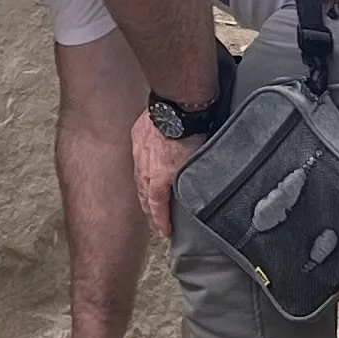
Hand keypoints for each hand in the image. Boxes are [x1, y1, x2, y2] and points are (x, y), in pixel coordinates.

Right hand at [129, 111, 198, 240]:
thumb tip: (200, 190)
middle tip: (153, 221)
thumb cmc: (192, 132)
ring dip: (143, 190)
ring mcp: (139, 150)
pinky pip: (137, 156)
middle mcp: (145, 167)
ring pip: (138, 176)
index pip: (157, 206)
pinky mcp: (138, 135)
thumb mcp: (197, 163)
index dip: (160, 221)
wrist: (178, 105)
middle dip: (149, 210)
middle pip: (144, 194)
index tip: (163, 232)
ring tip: (147, 199)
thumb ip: (193, 179)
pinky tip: (143, 168)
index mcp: (159, 177)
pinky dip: (140, 166)